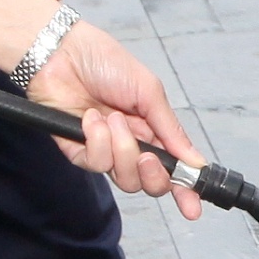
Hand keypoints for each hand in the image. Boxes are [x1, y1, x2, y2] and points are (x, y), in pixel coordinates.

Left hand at [32, 25, 202, 210]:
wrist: (62, 52)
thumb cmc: (104, 62)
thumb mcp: (149, 92)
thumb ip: (171, 130)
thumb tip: (195, 161)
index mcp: (152, 130)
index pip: (172, 168)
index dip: (184, 189)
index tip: (193, 206)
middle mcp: (130, 145)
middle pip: (149, 183)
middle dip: (152, 175)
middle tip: (147, 157)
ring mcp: (104, 150)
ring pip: (124, 178)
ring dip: (122, 149)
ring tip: (112, 118)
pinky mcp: (78, 151)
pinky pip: (96, 164)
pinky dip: (97, 141)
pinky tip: (90, 118)